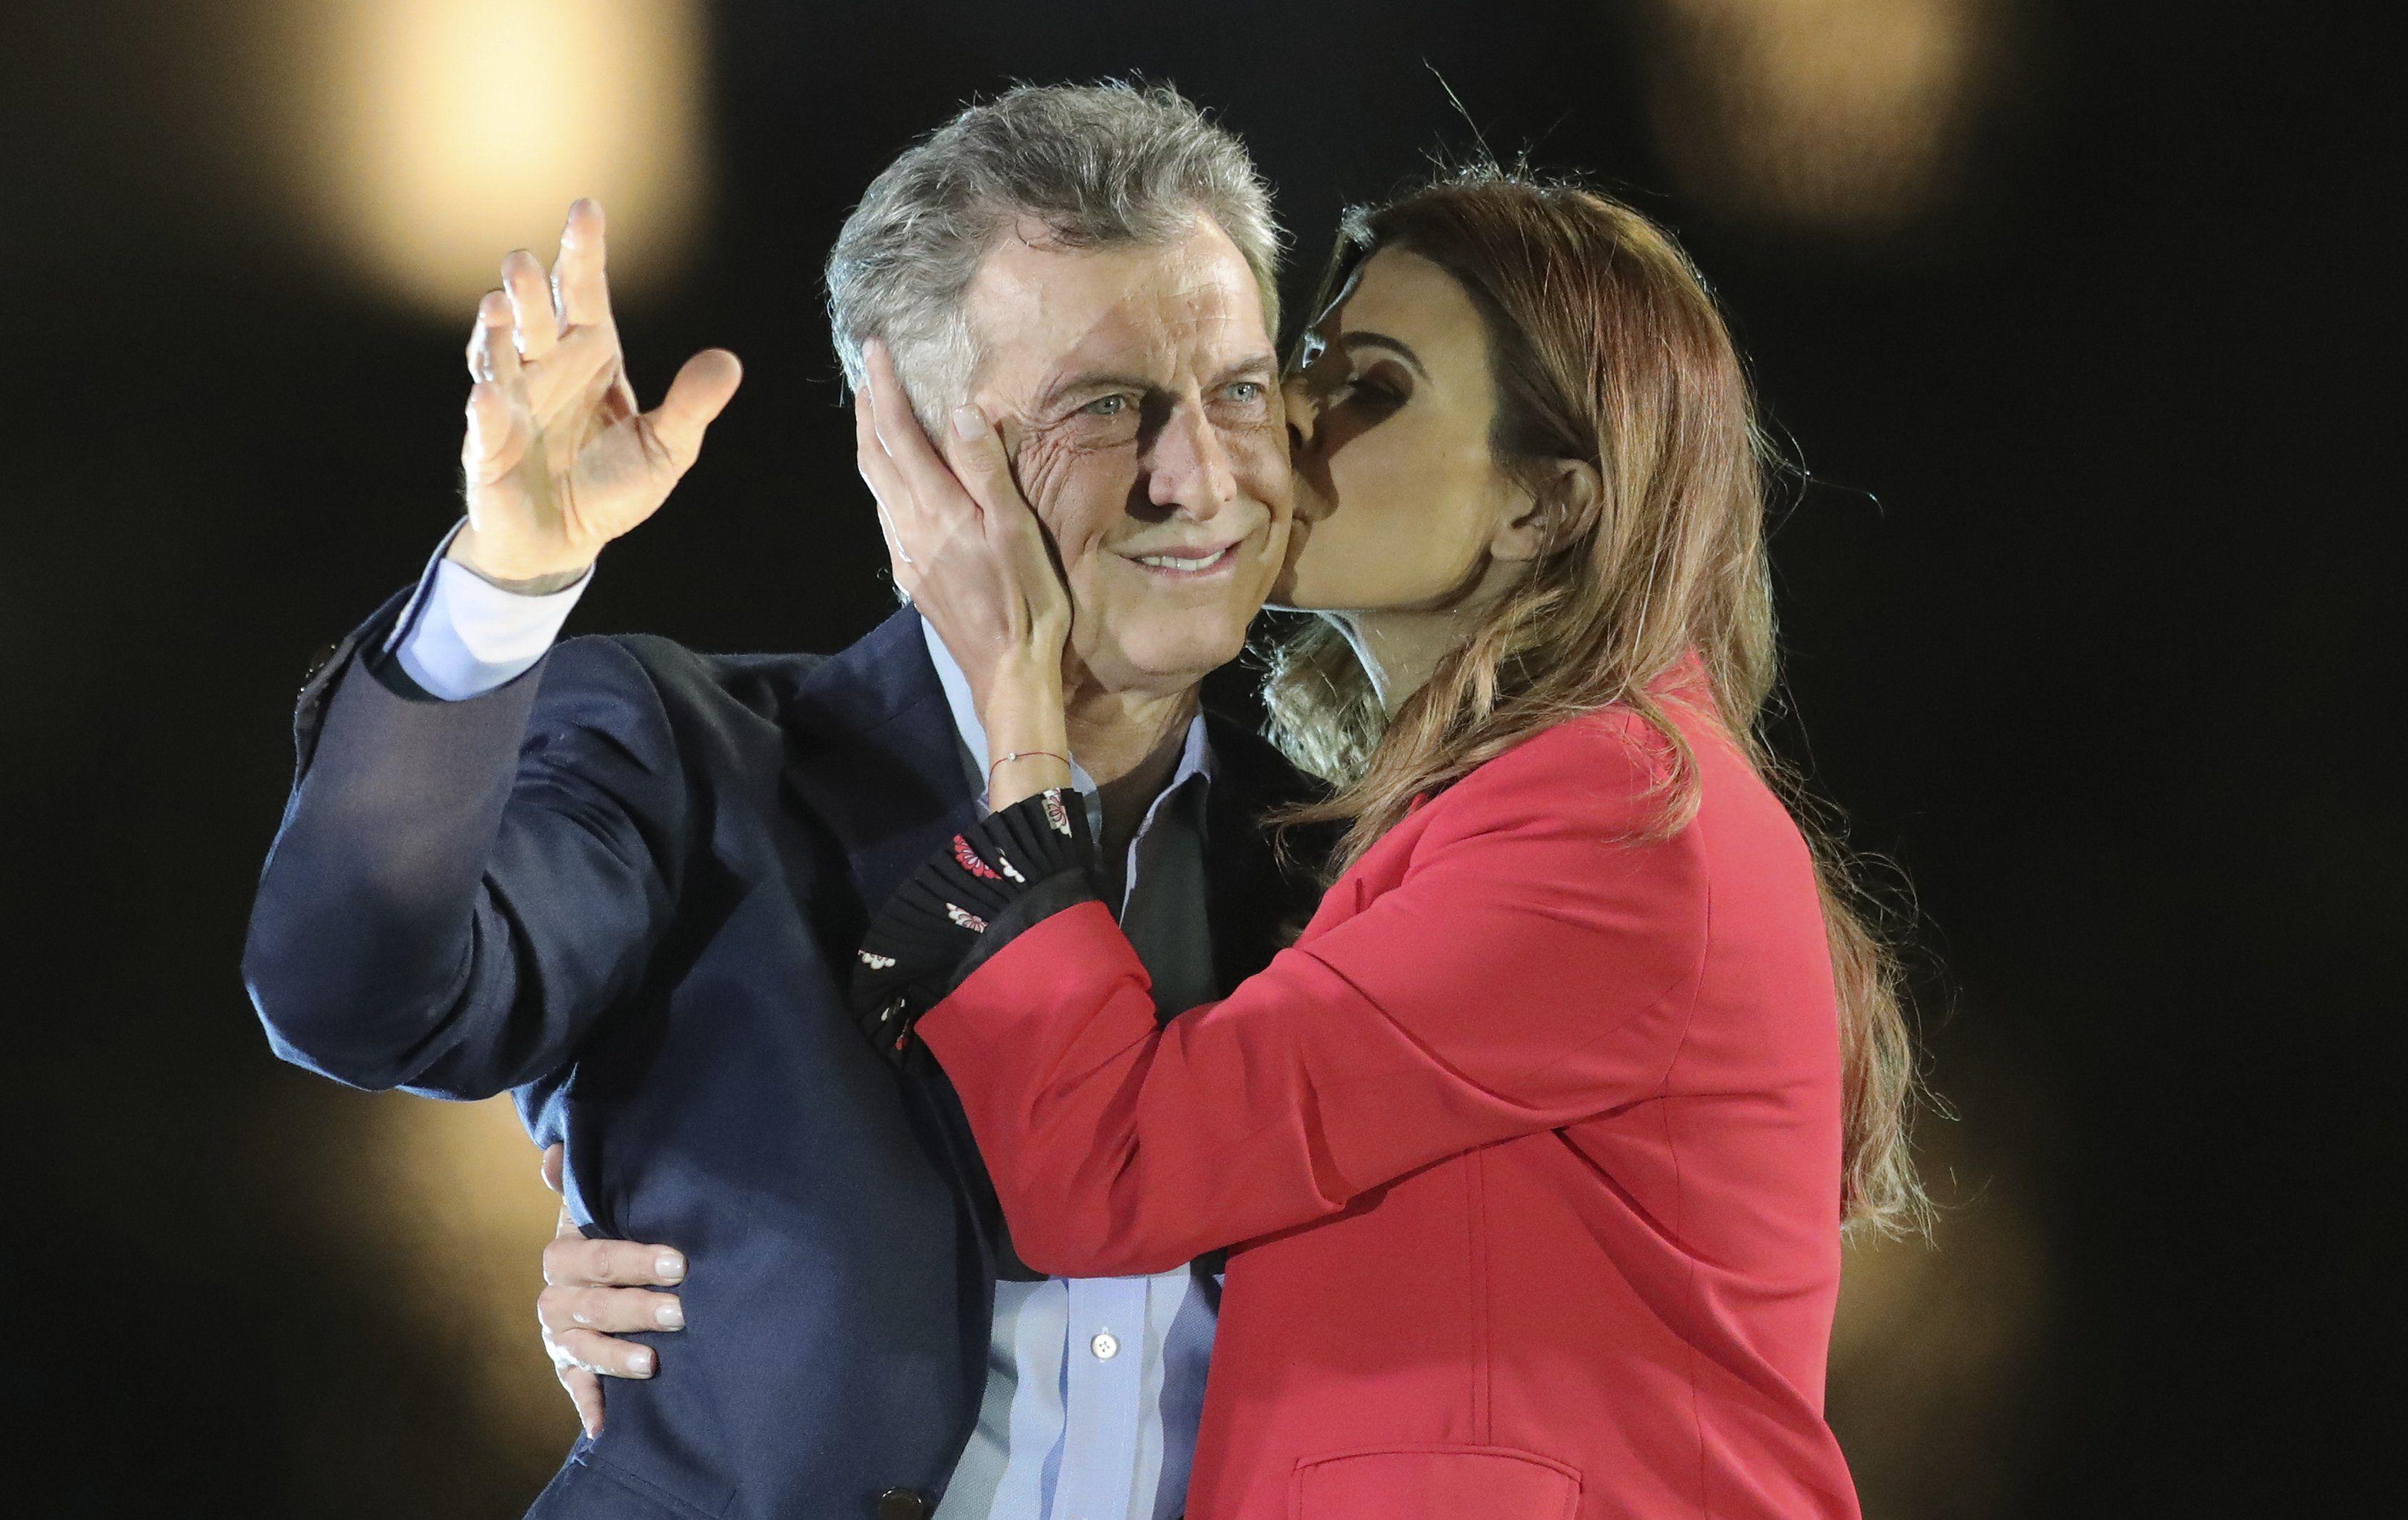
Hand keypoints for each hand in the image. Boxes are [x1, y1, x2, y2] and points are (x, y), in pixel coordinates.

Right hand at [455, 199, 742, 588]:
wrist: (564, 541)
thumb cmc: (613, 485)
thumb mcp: (667, 448)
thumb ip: (692, 406)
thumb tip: (729, 362)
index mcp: (591, 355)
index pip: (586, 294)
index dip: (584, 253)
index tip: (586, 210)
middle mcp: (546, 367)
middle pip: (537, 316)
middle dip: (530, 289)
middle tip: (525, 262)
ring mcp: (511, 402)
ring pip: (498, 357)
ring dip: (495, 333)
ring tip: (497, 305)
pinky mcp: (488, 448)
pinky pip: (486, 426)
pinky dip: (486, 412)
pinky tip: (487, 397)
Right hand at [535, 1143, 686, 1438]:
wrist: (596, 1270)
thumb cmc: (610, 1229)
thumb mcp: (597, 1203)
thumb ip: (578, 1181)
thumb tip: (556, 1152)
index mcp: (564, 1253)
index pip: (595, 1257)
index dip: (635, 1260)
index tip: (679, 1263)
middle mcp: (555, 1296)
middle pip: (593, 1305)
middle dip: (638, 1308)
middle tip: (683, 1310)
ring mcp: (560, 1336)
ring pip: (582, 1347)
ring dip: (615, 1356)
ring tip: (653, 1361)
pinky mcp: (568, 1367)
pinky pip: (573, 1388)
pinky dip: (588, 1406)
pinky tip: (605, 1426)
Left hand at [855, 341, 1073, 799]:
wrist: (1007, 673)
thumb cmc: (1026, 602)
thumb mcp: (1017, 531)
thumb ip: (986, 470)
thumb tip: (961, 412)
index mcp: (937, 508)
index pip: (900, 435)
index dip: (885, 389)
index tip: (873, 349)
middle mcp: (911, 527)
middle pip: (875, 458)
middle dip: (868, 412)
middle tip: (866, 375)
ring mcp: (907, 555)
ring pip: (876, 488)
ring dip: (872, 446)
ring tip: (876, 418)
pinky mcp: (913, 579)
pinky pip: (888, 518)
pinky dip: (884, 485)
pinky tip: (896, 488)